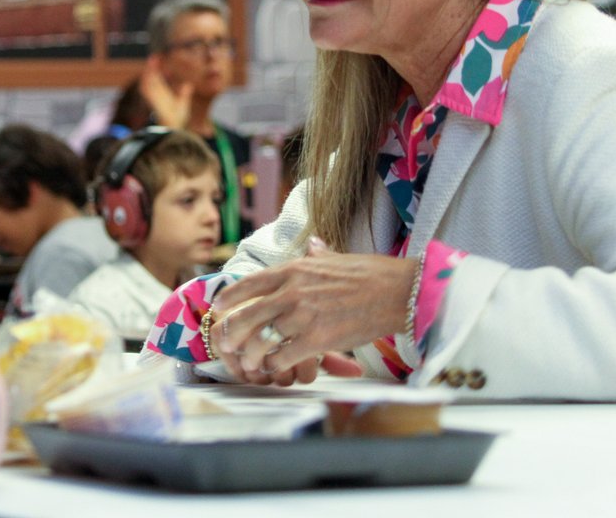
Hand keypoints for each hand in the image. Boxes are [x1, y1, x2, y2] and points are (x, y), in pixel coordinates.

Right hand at [138, 54, 191, 128]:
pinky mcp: (153, 102)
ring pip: (148, 81)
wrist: (174, 127)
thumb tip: (188, 85)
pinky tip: (148, 73)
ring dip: (149, 71)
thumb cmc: (176, 118)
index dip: (157, 69)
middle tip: (155, 56)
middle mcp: (156, 95)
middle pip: (152, 78)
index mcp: (162, 94)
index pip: (158, 78)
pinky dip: (146, 81)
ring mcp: (153, 98)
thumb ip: (184, 94)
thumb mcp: (182, 103)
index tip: (159, 58)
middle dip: (152, 67)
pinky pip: (147, 90)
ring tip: (152, 60)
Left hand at [210, 238, 414, 383]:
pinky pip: (281, 358)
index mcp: (294, 269)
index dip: (228, 298)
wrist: (397, 292)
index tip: (218, 307)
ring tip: (250, 363)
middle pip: (245, 316)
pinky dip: (274, 367)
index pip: (249, 284)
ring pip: (259, 341)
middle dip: (231, 333)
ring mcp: (302, 316)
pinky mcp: (316, 339)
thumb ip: (318, 255)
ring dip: (251, 356)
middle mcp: (291, 291)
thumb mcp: (337, 258)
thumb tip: (313, 245)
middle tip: (226, 344)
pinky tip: (276, 370)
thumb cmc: (371, 274)